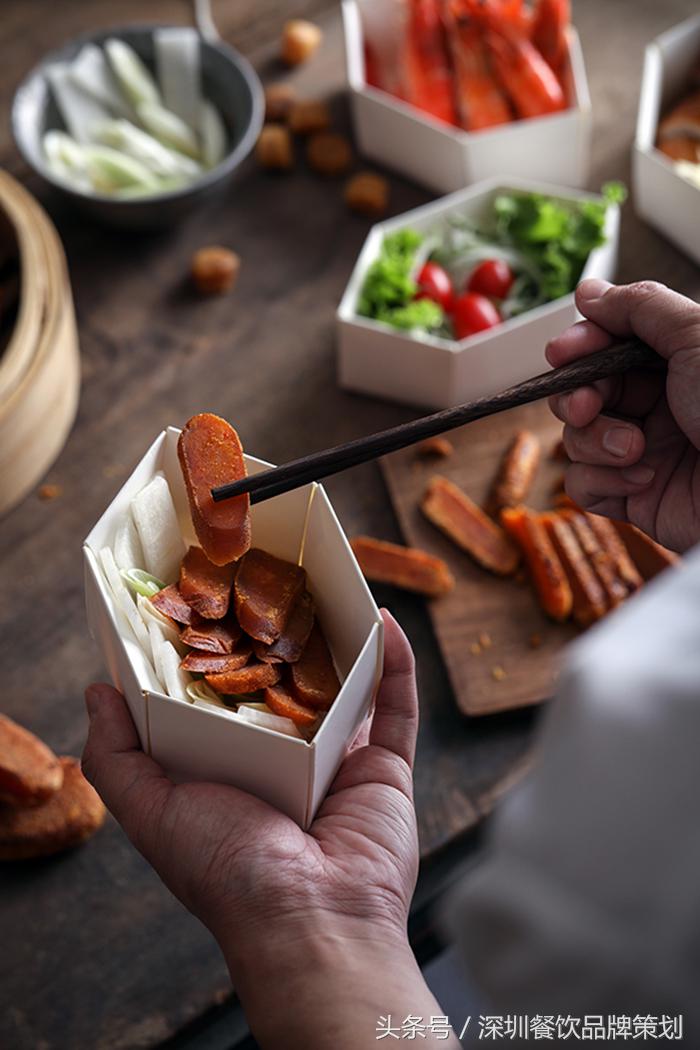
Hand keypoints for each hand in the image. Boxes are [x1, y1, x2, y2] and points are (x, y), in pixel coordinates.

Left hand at [82, 610, 457, 1048]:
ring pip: (345, 687)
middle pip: (289, 685)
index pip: (226, 699)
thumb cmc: (225, 869)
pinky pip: (396, 705)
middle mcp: (288, 762)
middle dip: (285, 638)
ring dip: (344, 641)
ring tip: (333, 590)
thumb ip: (117, 757)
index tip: (209, 603)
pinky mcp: (385, 767)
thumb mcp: (152, 811)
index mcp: (234, 770)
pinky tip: (384, 621)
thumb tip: (97, 692)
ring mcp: (340, 761)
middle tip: (276, 583)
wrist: (310, 920)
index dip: (218, 653)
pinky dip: (396, 664)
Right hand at [547, 279, 699, 551]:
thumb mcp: (697, 338)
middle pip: (583, 390)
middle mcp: (658, 406)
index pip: (607, 346)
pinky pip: (584, 484)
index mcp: (676, 365)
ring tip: (634, 449)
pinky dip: (601, 480)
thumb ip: (641, 306)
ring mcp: (643, 452)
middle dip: (577, 396)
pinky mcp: (632, 496)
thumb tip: (589, 292)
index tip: (563, 352)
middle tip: (586, 406)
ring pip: (577, 436)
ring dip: (595, 440)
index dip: (579, 346)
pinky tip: (642, 480)